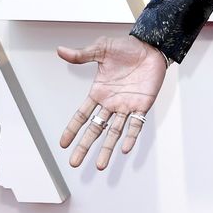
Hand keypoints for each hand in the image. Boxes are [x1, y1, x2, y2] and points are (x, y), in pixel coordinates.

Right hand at [57, 35, 167, 170]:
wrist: (152, 46)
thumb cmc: (127, 48)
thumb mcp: (102, 48)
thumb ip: (82, 54)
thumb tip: (61, 51)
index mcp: (99, 92)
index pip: (82, 115)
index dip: (72, 129)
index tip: (62, 144)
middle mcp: (111, 103)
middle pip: (95, 129)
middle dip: (84, 146)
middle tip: (74, 163)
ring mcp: (126, 105)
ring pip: (114, 132)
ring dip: (107, 148)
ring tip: (99, 166)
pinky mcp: (142, 105)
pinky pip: (135, 124)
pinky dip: (130, 136)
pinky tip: (124, 148)